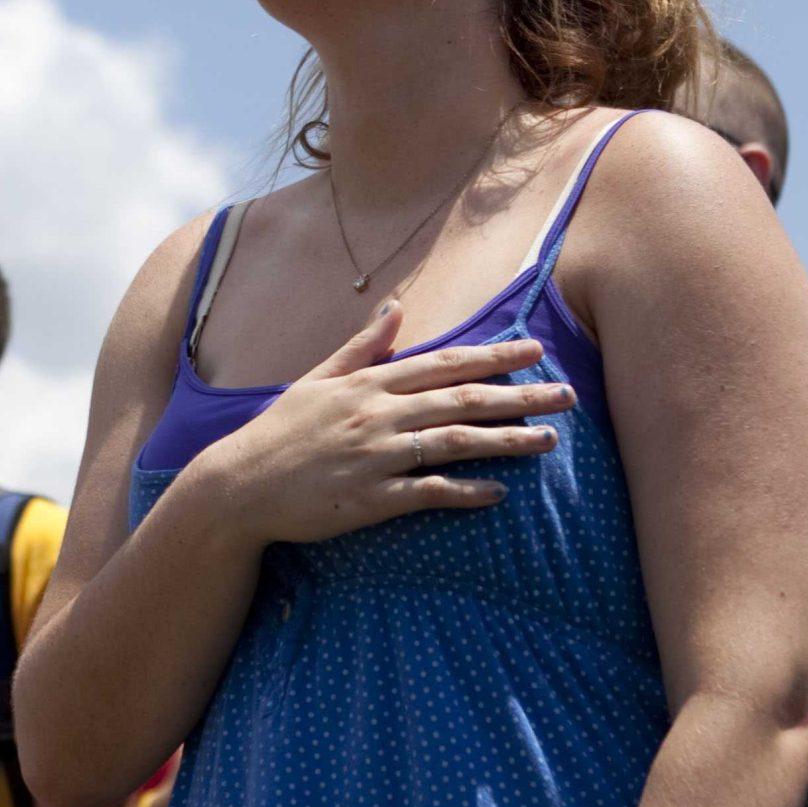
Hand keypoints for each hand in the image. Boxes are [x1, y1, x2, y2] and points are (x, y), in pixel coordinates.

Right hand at [199, 301, 573, 548]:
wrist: (239, 485)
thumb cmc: (280, 432)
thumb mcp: (318, 379)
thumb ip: (363, 347)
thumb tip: (395, 307)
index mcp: (370, 383)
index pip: (444, 363)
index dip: (493, 356)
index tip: (534, 352)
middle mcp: (380, 414)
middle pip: (464, 400)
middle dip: (521, 396)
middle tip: (568, 395)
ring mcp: (378, 456)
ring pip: (456, 443)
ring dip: (507, 441)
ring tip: (547, 440)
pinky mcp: (372, 499)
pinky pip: (429, 493)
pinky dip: (466, 491)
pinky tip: (499, 493)